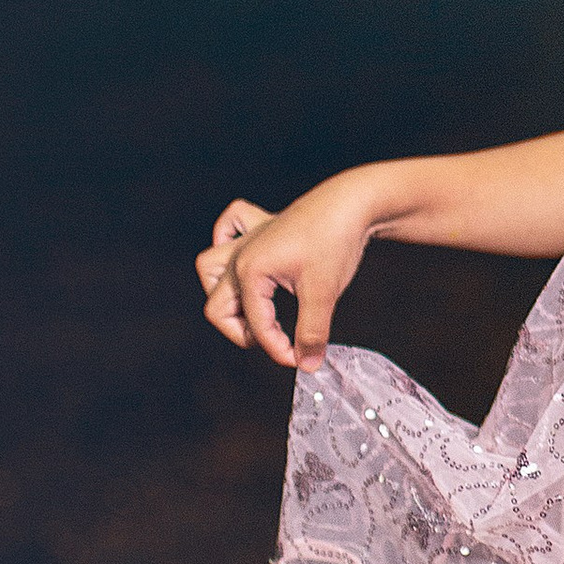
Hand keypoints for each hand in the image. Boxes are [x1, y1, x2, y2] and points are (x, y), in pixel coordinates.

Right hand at [194, 183, 371, 369]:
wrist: (353, 201)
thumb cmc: (335, 239)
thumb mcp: (323, 293)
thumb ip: (312, 332)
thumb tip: (308, 363)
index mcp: (249, 271)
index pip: (255, 325)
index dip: (277, 349)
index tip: (300, 359)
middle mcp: (240, 255)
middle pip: (217, 306)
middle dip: (242, 332)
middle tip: (275, 340)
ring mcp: (249, 239)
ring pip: (209, 268)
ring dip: (222, 293)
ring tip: (250, 309)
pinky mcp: (264, 227)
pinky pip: (230, 227)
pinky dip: (227, 241)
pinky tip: (244, 257)